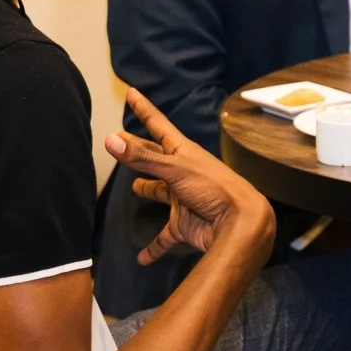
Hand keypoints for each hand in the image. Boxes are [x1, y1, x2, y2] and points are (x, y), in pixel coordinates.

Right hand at [107, 87, 274, 266]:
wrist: (241, 224)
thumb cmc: (214, 189)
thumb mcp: (176, 169)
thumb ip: (143, 158)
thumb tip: (110, 140)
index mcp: (183, 153)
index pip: (158, 126)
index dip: (144, 110)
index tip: (132, 93)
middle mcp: (183, 173)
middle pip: (155, 159)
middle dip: (140, 151)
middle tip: (121, 142)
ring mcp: (184, 199)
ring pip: (161, 193)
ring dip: (150, 190)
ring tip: (136, 187)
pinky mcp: (186, 224)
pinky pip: (165, 237)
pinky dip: (154, 247)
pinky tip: (142, 258)